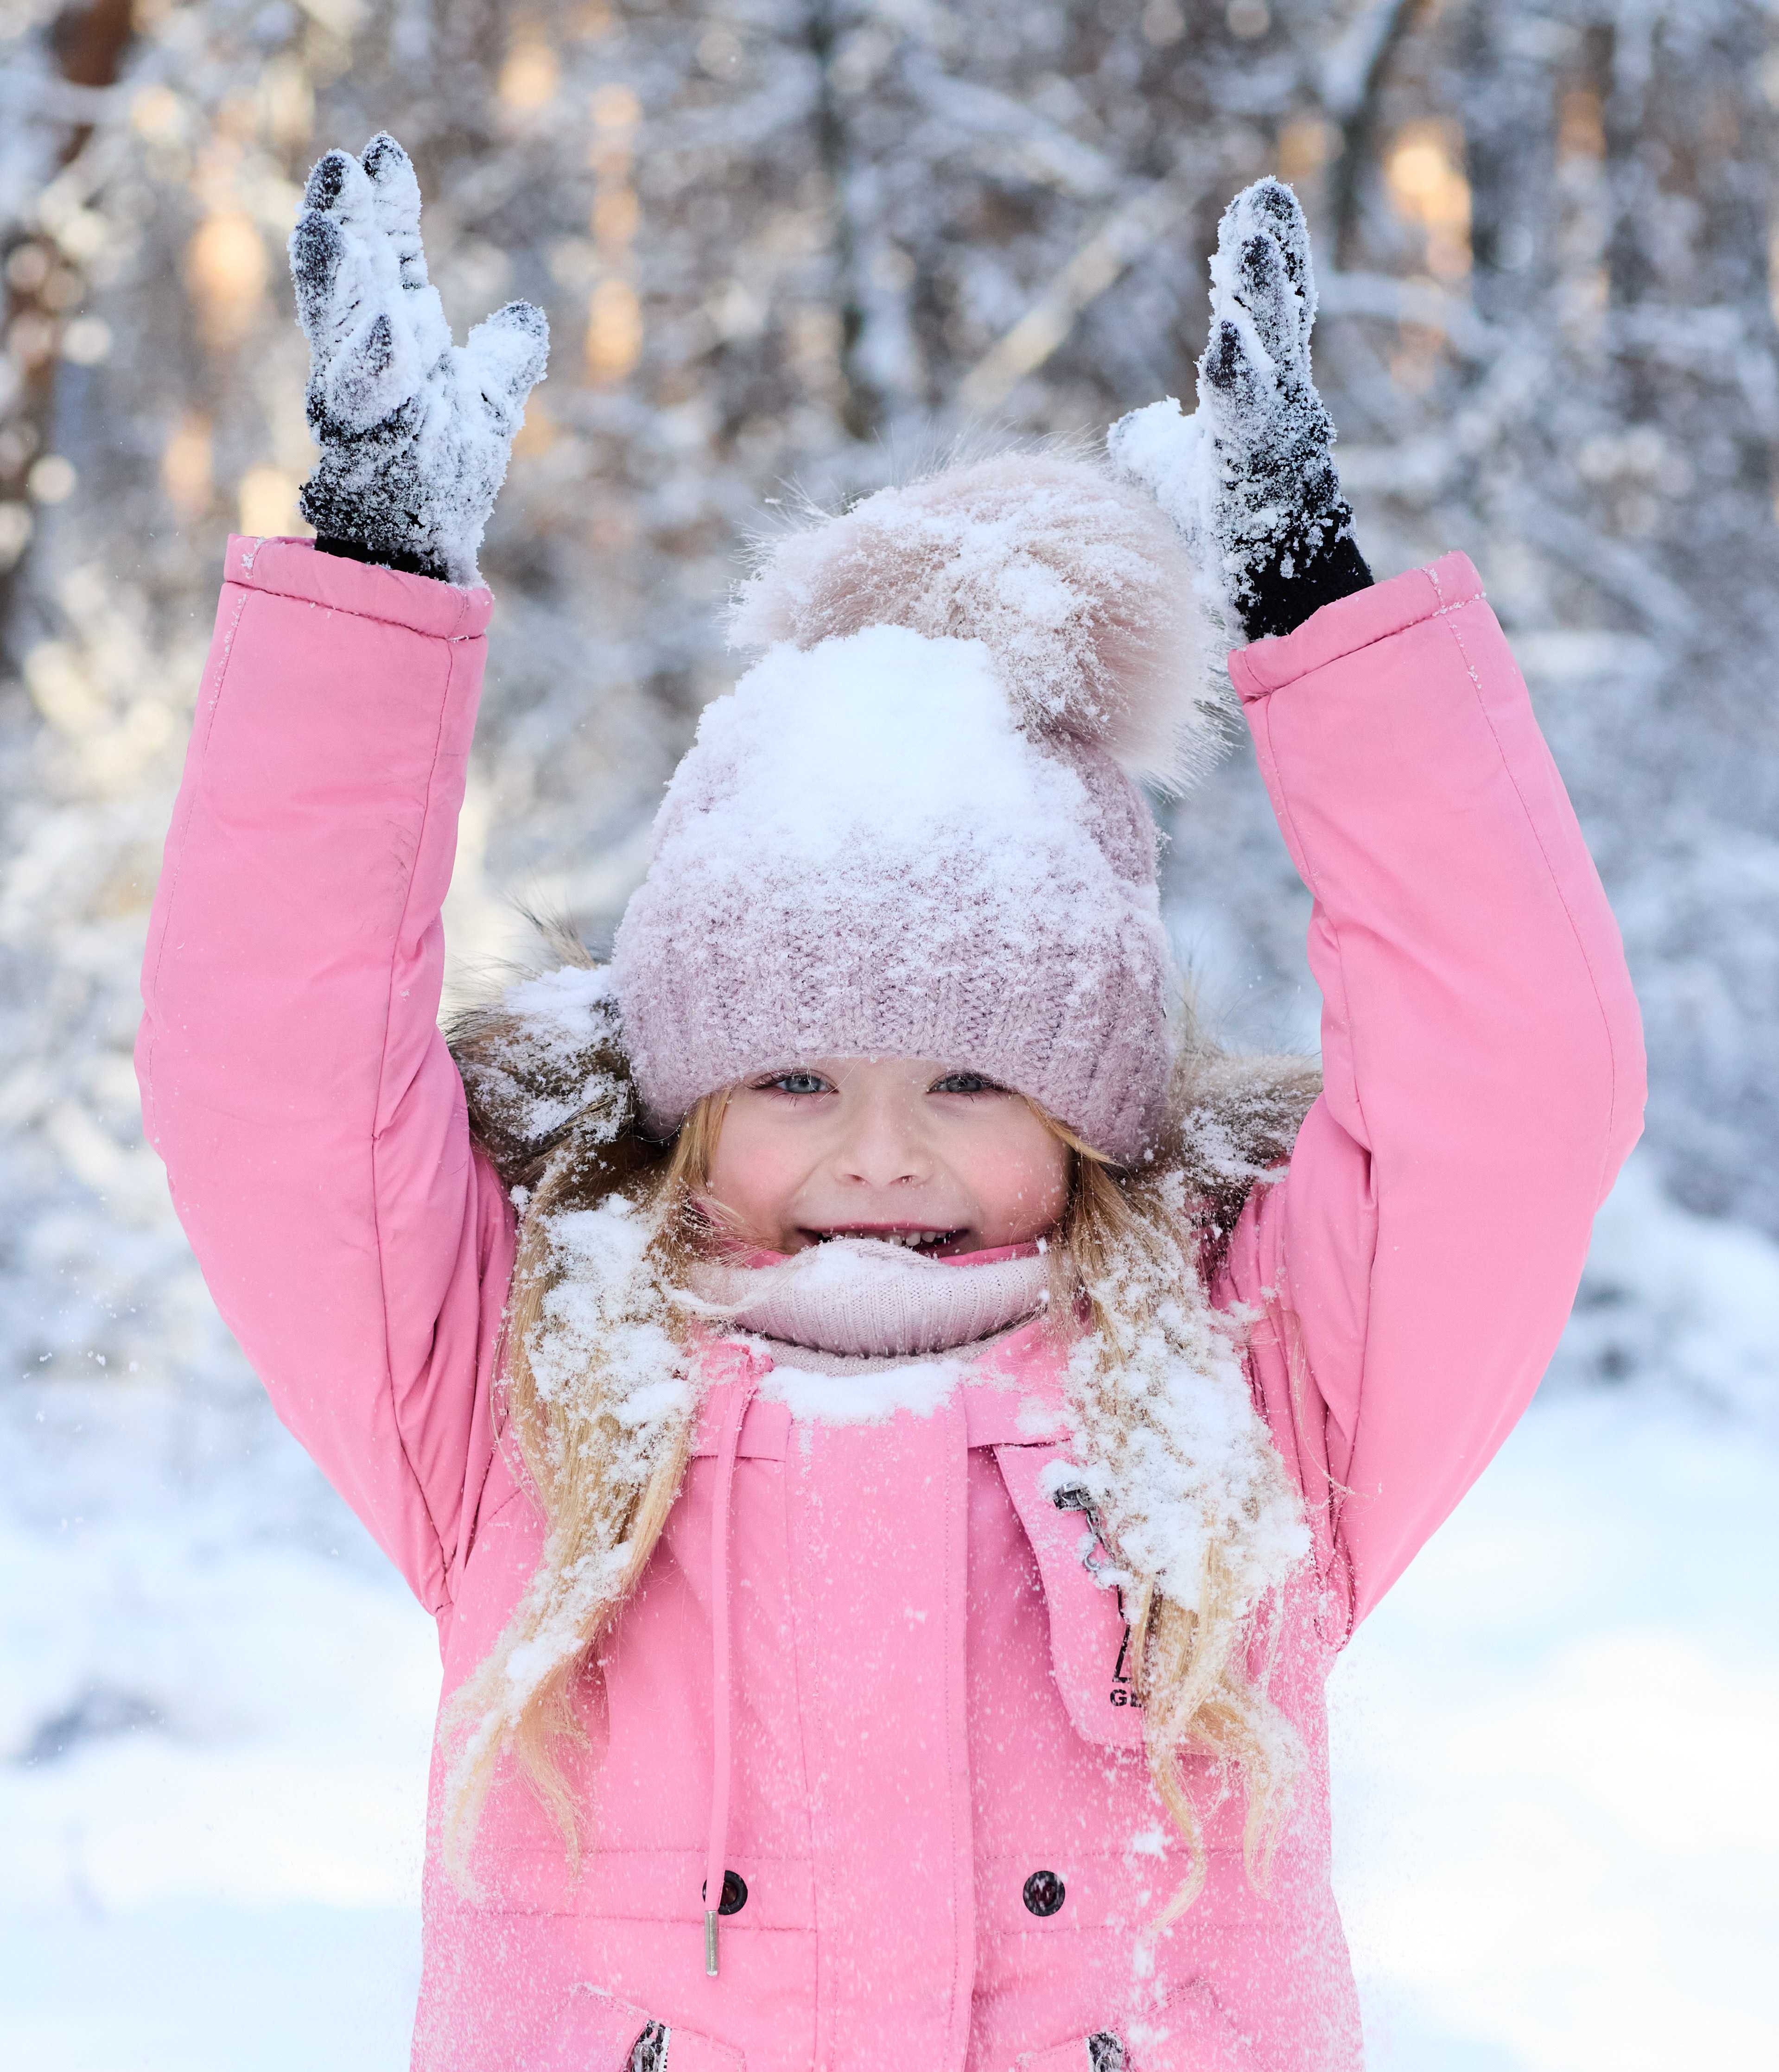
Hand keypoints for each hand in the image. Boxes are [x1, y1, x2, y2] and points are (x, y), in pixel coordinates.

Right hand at [288, 133, 548, 586]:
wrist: (425, 548)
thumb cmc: (445, 482)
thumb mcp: (488, 405)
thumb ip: (504, 357)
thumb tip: (528, 315)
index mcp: (400, 340)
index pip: (389, 260)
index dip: (387, 207)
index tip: (384, 152)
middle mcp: (369, 358)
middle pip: (352, 276)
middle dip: (344, 220)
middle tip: (343, 164)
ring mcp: (357, 396)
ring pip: (338, 322)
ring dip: (335, 272)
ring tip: (332, 219)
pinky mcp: (360, 437)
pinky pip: (357, 390)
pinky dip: (368, 353)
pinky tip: (384, 324)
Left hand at [1110, 178, 1369, 645]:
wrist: (1267, 603)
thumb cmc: (1228, 542)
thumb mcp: (1177, 481)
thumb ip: (1155, 444)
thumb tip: (1132, 429)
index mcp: (1264, 399)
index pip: (1268, 316)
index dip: (1265, 261)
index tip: (1259, 202)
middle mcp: (1280, 409)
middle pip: (1276, 319)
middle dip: (1267, 260)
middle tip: (1261, 200)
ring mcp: (1276, 441)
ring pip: (1271, 357)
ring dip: (1261, 299)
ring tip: (1252, 242)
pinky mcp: (1262, 478)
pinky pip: (1250, 422)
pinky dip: (1240, 380)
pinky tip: (1228, 343)